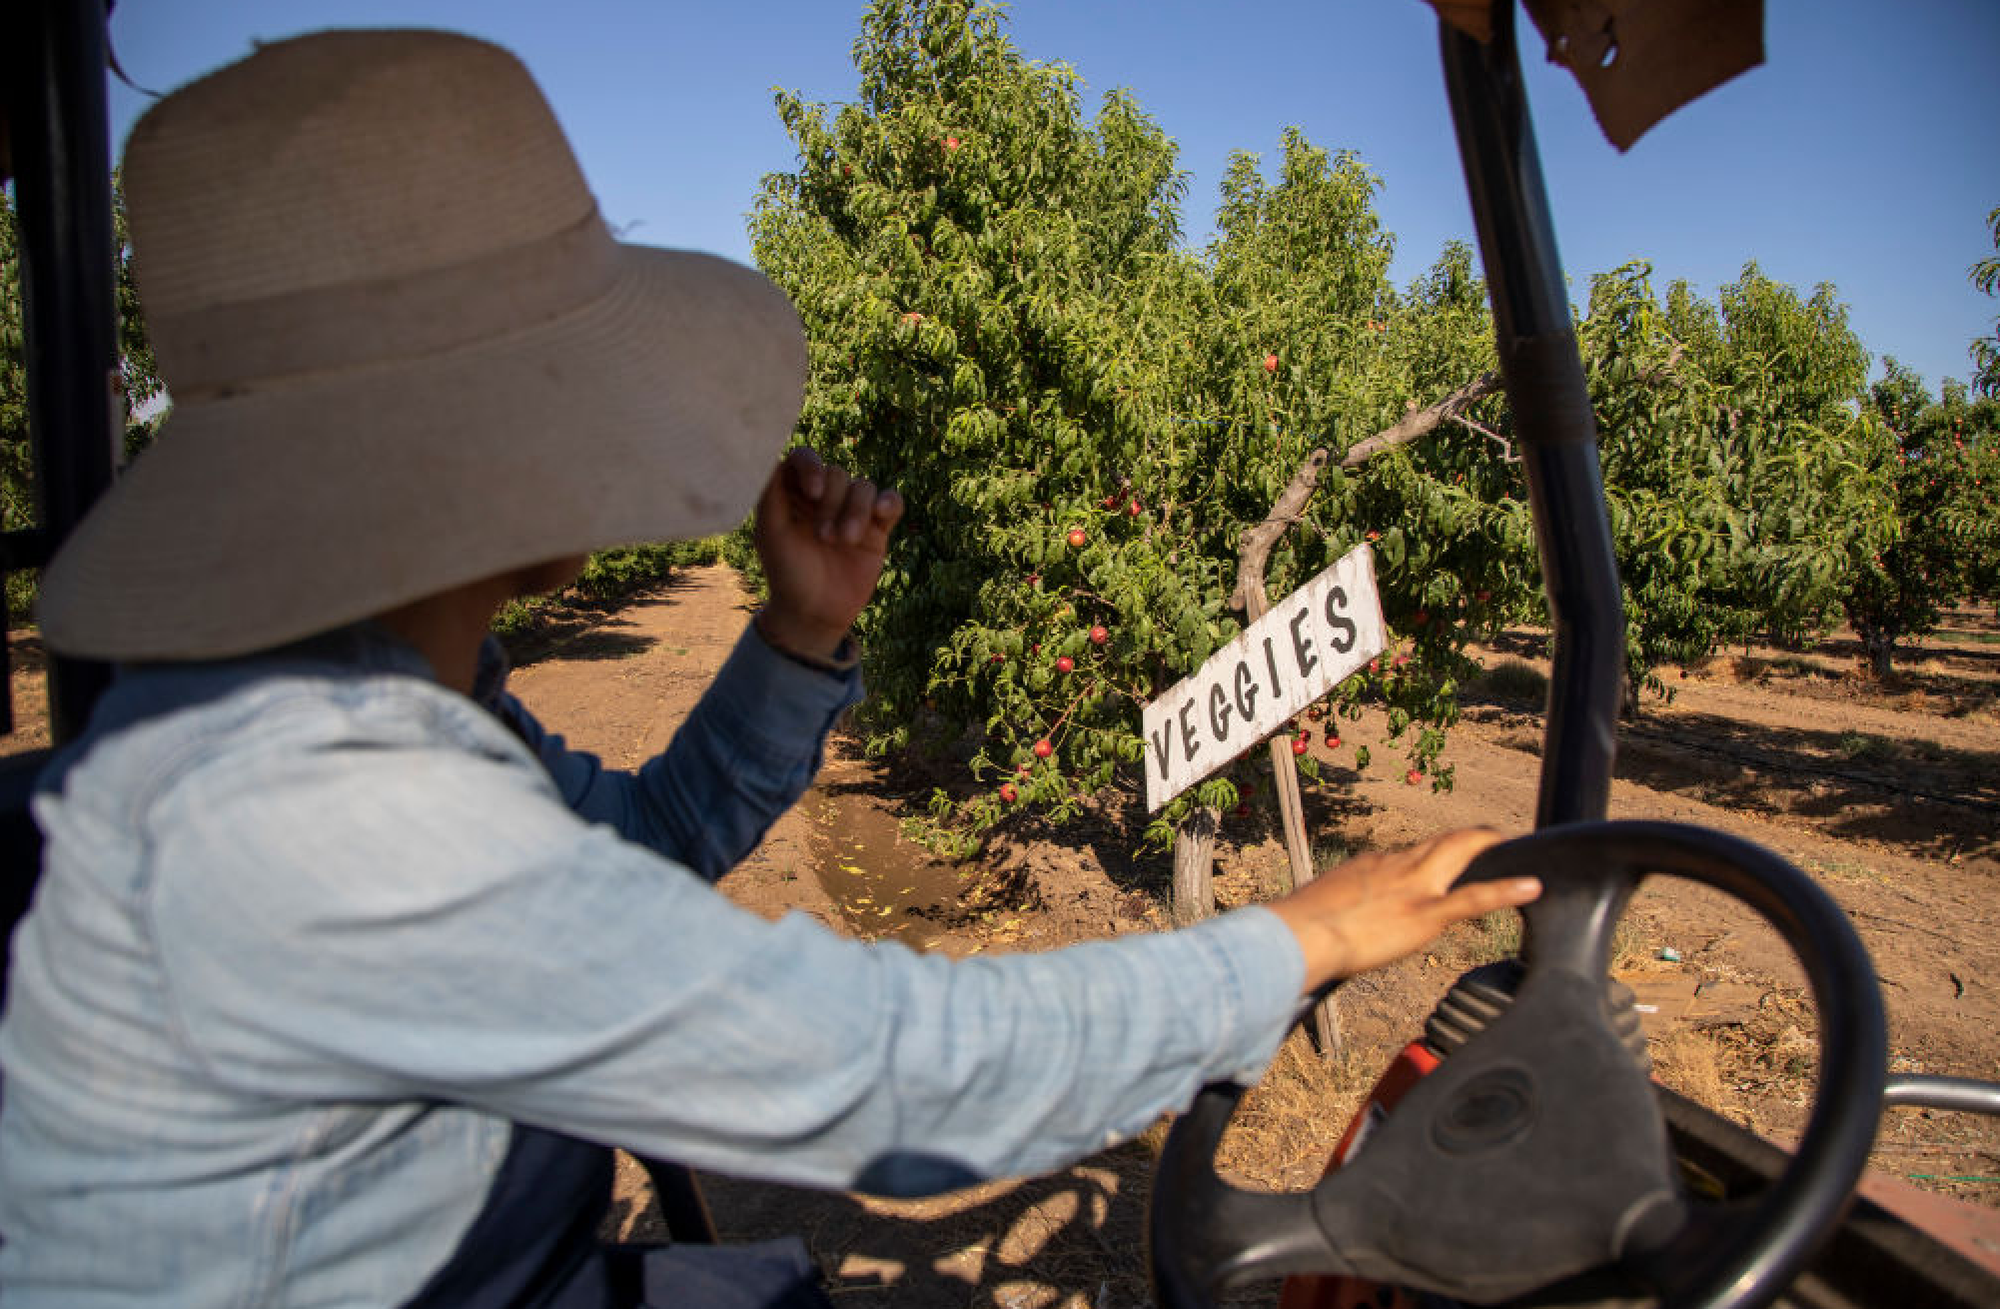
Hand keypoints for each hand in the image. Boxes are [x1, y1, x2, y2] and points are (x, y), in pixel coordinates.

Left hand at [752, 448, 904, 659]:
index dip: (812, 467)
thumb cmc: (787, 573)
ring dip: (856, 511)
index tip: (813, 491)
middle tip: (823, 537)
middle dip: (832, 503)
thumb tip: (775, 456)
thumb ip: (770, 494)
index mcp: (794, 493)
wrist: (815, 613)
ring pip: (864, 487)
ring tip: (845, 541)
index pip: (804, 460)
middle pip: (838, 474)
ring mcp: (852, 511)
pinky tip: (882, 515)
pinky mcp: (877, 528)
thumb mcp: (771, 534)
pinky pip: (891, 501)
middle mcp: (824, 497)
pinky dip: (890, 502)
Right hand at [1265, 829, 1538, 991]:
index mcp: (1371, 865)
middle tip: (1493, 837)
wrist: (1299, 936)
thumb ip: (1337, 911)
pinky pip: (1475, 898)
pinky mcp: (1426, 913)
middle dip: (1470, 840)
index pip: (1412, 853)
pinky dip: (1506, 890)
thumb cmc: (1297, 932)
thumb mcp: (1318, 910)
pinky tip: (1532, 887)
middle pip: (1442, 843)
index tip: (1446, 857)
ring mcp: (1414, 887)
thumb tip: (1328, 926)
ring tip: (1513, 848)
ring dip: (1489, 849)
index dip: (1434, 855)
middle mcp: (1396, 866)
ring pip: (1462, 856)